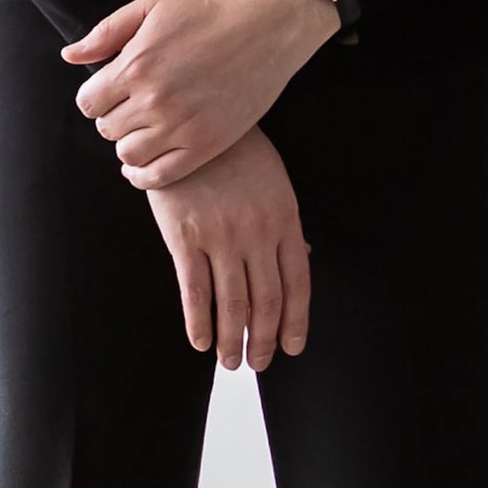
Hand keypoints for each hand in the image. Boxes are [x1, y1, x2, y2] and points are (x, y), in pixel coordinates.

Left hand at [64, 0, 338, 184]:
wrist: (270, 22)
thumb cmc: (210, 7)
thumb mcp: (152, 5)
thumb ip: (106, 32)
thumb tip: (69, 55)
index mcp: (135, 66)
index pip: (88, 103)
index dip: (96, 97)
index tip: (111, 91)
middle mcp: (154, 100)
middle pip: (107, 129)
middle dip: (114, 117)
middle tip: (133, 106)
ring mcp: (182, 126)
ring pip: (128, 155)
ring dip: (129, 144)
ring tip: (144, 129)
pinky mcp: (207, 143)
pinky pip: (160, 176)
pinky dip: (144, 175)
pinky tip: (146, 163)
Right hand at [146, 131, 310, 370]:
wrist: (191, 124)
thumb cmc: (236, 154)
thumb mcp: (274, 184)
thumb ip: (286, 226)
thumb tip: (303, 262)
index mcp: (285, 220)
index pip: (298, 284)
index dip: (295, 322)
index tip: (291, 348)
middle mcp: (257, 233)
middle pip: (266, 300)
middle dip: (263, 339)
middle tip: (257, 364)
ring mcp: (221, 236)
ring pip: (232, 302)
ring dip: (232, 339)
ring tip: (229, 362)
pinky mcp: (184, 237)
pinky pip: (195, 290)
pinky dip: (199, 321)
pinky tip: (200, 341)